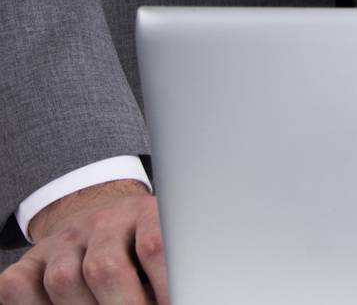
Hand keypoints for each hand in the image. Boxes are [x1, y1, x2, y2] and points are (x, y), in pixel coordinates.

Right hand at [0, 181, 167, 304]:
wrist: (103, 217)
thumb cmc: (144, 246)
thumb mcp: (167, 247)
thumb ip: (170, 266)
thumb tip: (185, 292)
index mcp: (145, 213)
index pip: (153, 247)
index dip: (165, 285)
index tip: (178, 302)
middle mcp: (102, 221)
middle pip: (105, 269)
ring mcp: (64, 239)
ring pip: (63, 280)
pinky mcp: (31, 259)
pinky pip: (18, 285)